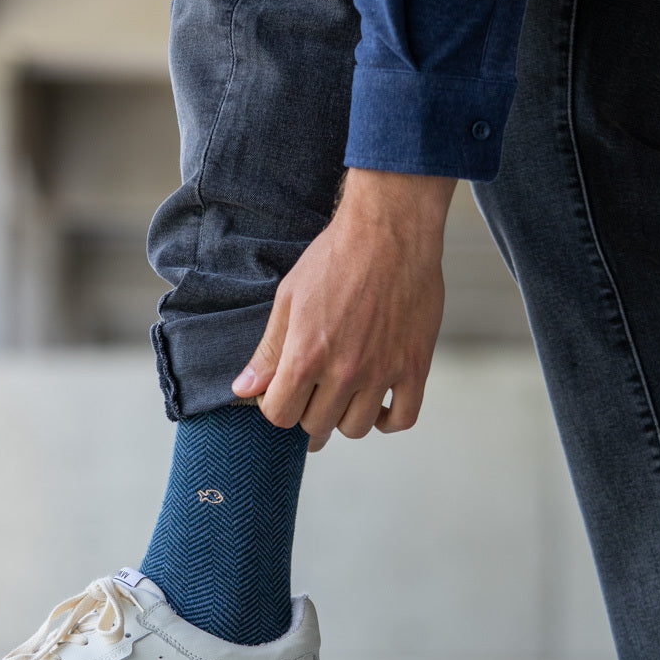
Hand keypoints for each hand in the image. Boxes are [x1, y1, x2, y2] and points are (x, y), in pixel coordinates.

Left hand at [231, 168, 454, 451]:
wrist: (390, 231)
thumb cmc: (336, 257)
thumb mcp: (289, 299)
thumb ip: (268, 351)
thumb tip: (244, 389)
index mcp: (306, 356)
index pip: (280, 415)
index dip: (276, 407)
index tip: (282, 393)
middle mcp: (344, 372)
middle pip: (316, 426)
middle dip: (307, 411)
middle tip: (311, 392)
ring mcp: (382, 372)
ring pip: (356, 428)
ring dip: (344, 417)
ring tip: (341, 394)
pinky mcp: (415, 367)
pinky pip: (403, 418)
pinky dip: (387, 420)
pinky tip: (376, 403)